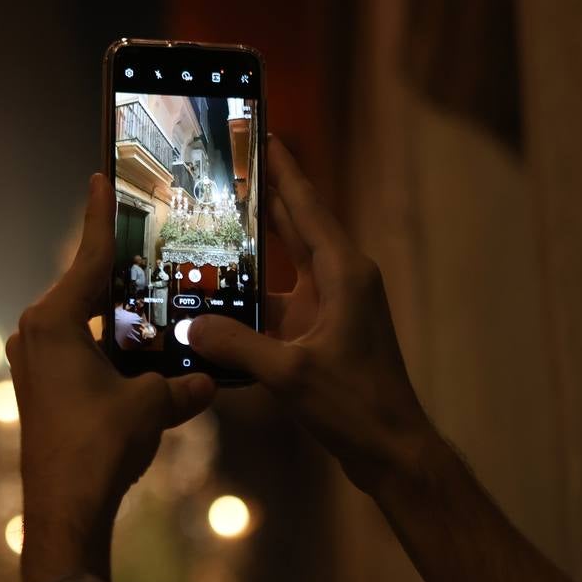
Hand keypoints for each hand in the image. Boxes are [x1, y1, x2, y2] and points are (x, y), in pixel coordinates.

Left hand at [8, 174, 215, 581]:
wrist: (64, 511)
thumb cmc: (98, 449)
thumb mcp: (150, 407)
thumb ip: (182, 385)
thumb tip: (210, 380)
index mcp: (55, 322)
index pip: (87, 257)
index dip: (101, 217)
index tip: (102, 177)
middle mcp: (36, 334)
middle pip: (85, 286)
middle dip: (119, 266)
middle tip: (149, 236)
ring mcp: (34, 363)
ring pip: (83, 320)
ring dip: (116, 309)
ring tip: (154, 289)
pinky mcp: (41, 389)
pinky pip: (79, 349)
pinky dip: (108, 342)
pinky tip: (140, 345)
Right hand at [189, 137, 431, 492]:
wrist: (391, 448)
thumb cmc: (355, 405)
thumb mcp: (291, 373)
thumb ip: (237, 347)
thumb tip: (190, 329)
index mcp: (344, 273)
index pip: (307, 207)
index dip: (284, 170)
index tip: (263, 133)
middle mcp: (340, 281)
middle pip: (296, 228)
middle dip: (263, 200)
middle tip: (226, 171)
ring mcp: (332, 309)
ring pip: (283, 269)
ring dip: (249, 256)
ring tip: (204, 234)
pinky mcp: (322, 335)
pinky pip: (280, 305)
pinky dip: (251, 301)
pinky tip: (216, 304)